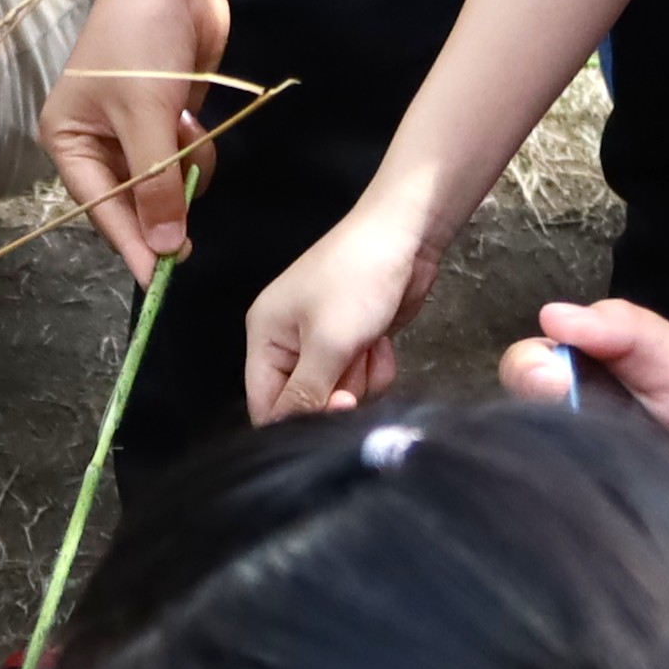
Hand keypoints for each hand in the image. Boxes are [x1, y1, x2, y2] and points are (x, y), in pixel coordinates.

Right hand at [42, 0, 225, 281]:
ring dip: (184, 167)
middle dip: (162, 203)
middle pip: (131, 202)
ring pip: (165, 184)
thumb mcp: (145, 116)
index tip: (160, 280)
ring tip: (188, 131)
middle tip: (189, 242)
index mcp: (66, 139)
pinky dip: (196, 148)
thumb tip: (166, 245)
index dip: (132, 243)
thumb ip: (156, 184)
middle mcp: (94, 141)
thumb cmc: (143, 40)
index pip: (100, 207)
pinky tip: (194, 116)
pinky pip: (184, 160)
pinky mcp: (165, 120)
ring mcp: (132, 132)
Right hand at [244, 193, 436, 419]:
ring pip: (338, 394)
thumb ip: (306, 391)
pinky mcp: (354, 343)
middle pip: (304, 402)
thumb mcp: (328, 340)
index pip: (264, 403)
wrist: (405, 236)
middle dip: (335, 392)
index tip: (331, 411)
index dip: (294, 419)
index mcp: (264, 336)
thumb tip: (291, 432)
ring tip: (369, 343)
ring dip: (361, 379)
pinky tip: (382, 342)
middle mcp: (287, 343)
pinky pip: (361, 379)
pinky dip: (376, 367)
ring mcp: (323, 343)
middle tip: (354, 364)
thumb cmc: (357, 279)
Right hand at [521, 301, 668, 530]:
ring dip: (560, 482)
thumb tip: (551, 314)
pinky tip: (597, 522)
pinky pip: (581, 530)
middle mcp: (582, 425)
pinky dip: (582, 528)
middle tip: (584, 435)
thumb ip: (622, 332)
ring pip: (546, 481)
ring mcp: (596, 477)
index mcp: (592, 374)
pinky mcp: (616, 527)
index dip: (529, 375)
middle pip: (524, 427)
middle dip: (536, 433)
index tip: (553, 382)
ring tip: (596, 480)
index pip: (528, 369)